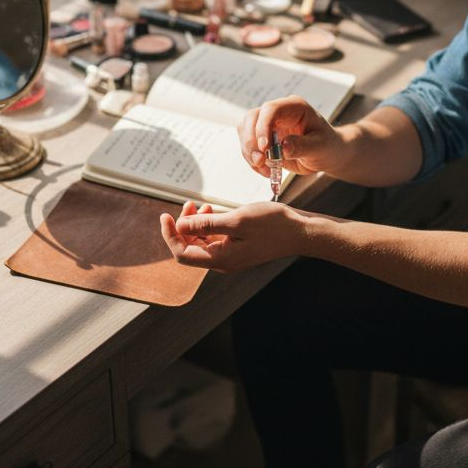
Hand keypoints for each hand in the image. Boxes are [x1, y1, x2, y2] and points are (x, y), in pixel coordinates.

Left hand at [159, 201, 303, 272]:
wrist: (301, 231)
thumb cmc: (273, 224)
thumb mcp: (236, 220)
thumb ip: (206, 225)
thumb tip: (179, 226)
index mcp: (221, 260)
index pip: (182, 254)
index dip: (170, 235)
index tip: (166, 216)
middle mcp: (223, 262)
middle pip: (190, 249)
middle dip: (183, 227)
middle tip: (188, 205)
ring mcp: (232, 256)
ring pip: (202, 243)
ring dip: (196, 225)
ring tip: (202, 206)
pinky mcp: (239, 248)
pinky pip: (216, 240)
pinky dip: (210, 226)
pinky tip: (214, 212)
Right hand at [238, 96, 346, 178]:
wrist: (326, 155)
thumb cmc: (327, 146)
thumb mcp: (320, 147)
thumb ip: (303, 146)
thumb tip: (283, 147)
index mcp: (294, 107)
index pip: (271, 109)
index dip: (263, 127)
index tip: (265, 147)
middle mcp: (278, 112)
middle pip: (252, 118)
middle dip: (251, 141)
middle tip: (260, 161)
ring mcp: (268, 124)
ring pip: (245, 131)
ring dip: (250, 153)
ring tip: (265, 169)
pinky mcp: (262, 138)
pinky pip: (248, 146)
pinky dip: (252, 161)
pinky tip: (266, 170)